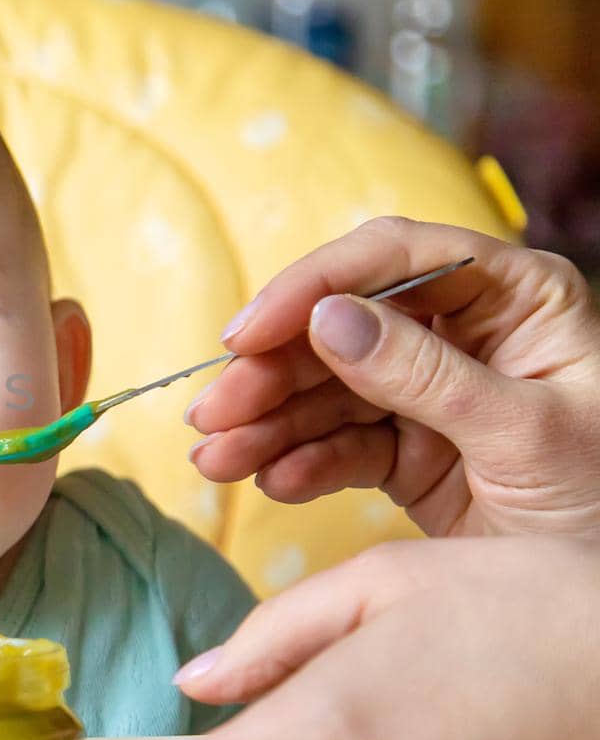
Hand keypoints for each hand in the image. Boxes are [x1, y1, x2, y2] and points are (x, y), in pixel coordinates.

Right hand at [186, 217, 599, 536]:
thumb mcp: (525, 433)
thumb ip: (425, 375)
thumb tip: (327, 319)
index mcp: (518, 298)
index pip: (397, 259)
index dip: (311, 286)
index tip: (247, 334)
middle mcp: (467, 333)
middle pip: (343, 327)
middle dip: (271, 372)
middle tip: (214, 412)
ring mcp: (431, 393)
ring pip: (327, 391)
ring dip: (267, 424)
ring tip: (217, 459)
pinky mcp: (408, 451)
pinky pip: (339, 446)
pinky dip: (300, 464)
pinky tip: (270, 480)